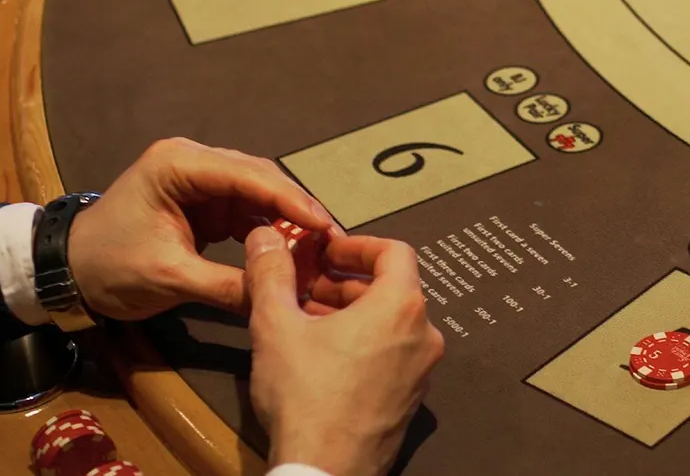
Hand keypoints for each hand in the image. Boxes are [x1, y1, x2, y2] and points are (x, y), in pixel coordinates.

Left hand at [67, 137, 342, 319]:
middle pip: (260, 178)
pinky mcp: (204, 204)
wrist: (67, 273)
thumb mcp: (168, 278)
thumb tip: (275, 299)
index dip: (291, 200)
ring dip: (286, 220)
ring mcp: (199, 182)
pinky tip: (291, 251)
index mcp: (178, 165)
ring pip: (258, 194)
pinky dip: (269, 230)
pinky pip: (247, 212)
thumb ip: (224, 285)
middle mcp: (192, 162)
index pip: (248, 176)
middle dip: (296, 208)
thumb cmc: (108, 266)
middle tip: (331, 240)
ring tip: (319, 247)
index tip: (325, 226)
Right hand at [244, 228, 444, 475]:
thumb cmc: (305, 395)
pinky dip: (364, 342)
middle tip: (306, 286)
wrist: (325, 469)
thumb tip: (265, 236)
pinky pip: (392, 354)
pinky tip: (323, 356)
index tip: (326, 251)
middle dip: (346, 281)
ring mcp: (422, 369)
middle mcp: (424, 334)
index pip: (394, 251)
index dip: (357, 244)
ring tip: (307, 320)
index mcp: (401, 306)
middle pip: (392, 288)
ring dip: (352, 312)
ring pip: (390, 323)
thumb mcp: (275, 324)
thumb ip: (271, 273)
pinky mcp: (412, 398)